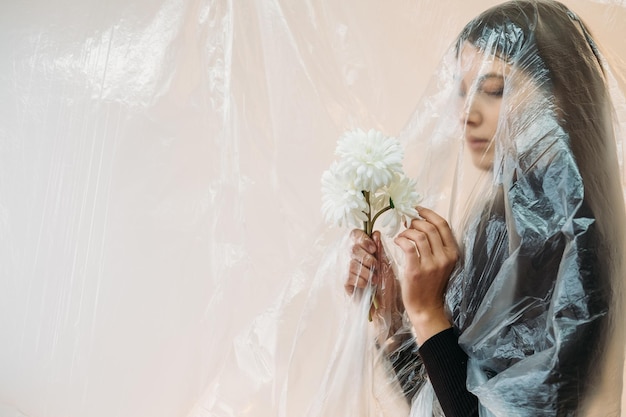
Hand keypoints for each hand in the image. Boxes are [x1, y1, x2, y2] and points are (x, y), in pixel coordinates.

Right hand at [346, 229, 402, 336]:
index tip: (373, 248)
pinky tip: (368, 286)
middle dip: (367, 257)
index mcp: (365, 250)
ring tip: (375, 280)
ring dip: (366, 271)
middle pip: (352, 248)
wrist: (389, 307)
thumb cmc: (390, 286)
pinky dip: (361, 281)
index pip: (355, 235)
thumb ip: (380, 249)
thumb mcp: (388, 265)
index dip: (363, 239)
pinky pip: (349, 277)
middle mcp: (354, 258)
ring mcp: (348, 270)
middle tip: (376, 266)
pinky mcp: (346, 283)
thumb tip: (376, 232)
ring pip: (351, 263)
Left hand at [394, 207, 458, 343]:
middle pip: (429, 227)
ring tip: (402, 236)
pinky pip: (408, 246)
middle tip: (407, 225)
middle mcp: (444, 257)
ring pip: (418, 235)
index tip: (417, 209)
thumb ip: (436, 245)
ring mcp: (431, 264)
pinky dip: (401, 239)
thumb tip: (421, 223)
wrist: (427, 307)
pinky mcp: (416, 270)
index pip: (443, 225)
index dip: (429, 213)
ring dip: (406, 231)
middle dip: (415, 222)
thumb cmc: (431, 284)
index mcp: (452, 253)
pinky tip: (397, 241)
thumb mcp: (441, 263)